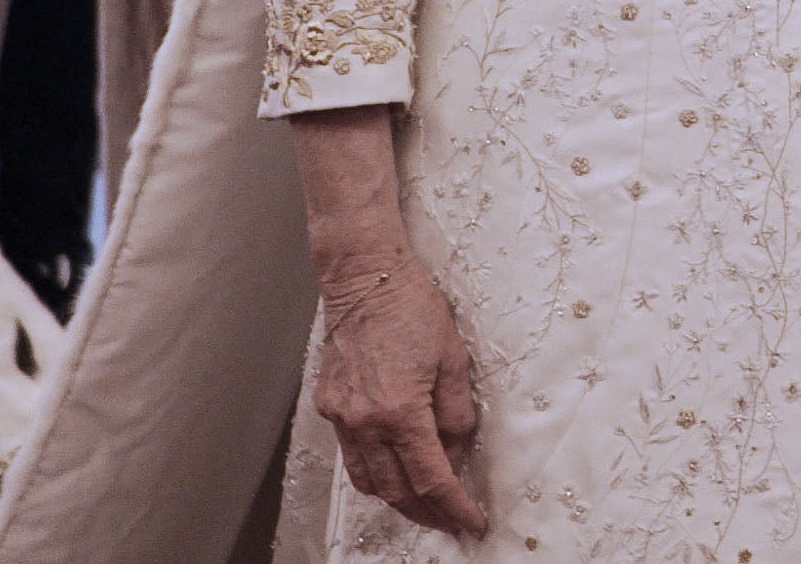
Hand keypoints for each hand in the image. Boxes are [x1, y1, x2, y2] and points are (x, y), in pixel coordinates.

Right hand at [307, 247, 487, 536]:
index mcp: (401, 411)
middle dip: (426, 513)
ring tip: (423, 504)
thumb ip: (457, 413)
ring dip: (396, 498)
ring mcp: (342, 416)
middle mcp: (365, 422)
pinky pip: (350, 454)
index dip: (454, 507)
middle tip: (450, 521)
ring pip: (367, 480)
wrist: (365, 278)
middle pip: (396, 491)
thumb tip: (457, 451)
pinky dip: (373, 471)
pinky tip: (392, 468)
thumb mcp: (454, 359)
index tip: (471, 521)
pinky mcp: (329, 405)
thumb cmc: (413, 309)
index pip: (432, 478)